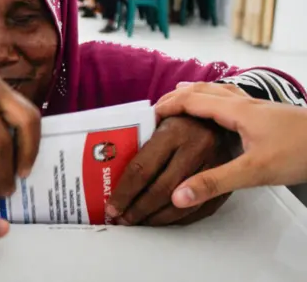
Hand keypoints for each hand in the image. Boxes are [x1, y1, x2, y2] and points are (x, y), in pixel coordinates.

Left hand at [106, 109, 233, 225]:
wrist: (225, 115)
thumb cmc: (184, 116)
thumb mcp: (162, 116)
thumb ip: (141, 137)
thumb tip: (111, 167)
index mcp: (174, 131)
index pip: (142, 168)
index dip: (124, 192)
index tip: (112, 206)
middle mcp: (196, 149)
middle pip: (160, 190)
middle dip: (137, 210)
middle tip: (122, 220)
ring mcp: (216, 167)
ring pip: (181, 204)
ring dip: (156, 219)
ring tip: (138, 223)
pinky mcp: (228, 182)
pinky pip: (200, 209)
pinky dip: (177, 219)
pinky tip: (161, 221)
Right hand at [155, 82, 306, 207]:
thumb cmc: (301, 152)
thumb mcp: (254, 172)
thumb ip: (214, 183)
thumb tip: (177, 195)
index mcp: (236, 111)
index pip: (191, 101)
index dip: (167, 107)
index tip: (147, 116)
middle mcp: (244, 102)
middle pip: (203, 91)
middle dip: (177, 97)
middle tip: (157, 108)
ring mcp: (258, 106)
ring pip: (219, 91)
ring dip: (196, 93)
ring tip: (181, 97)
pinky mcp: (268, 114)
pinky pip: (233, 97)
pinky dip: (217, 97)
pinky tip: (223, 106)